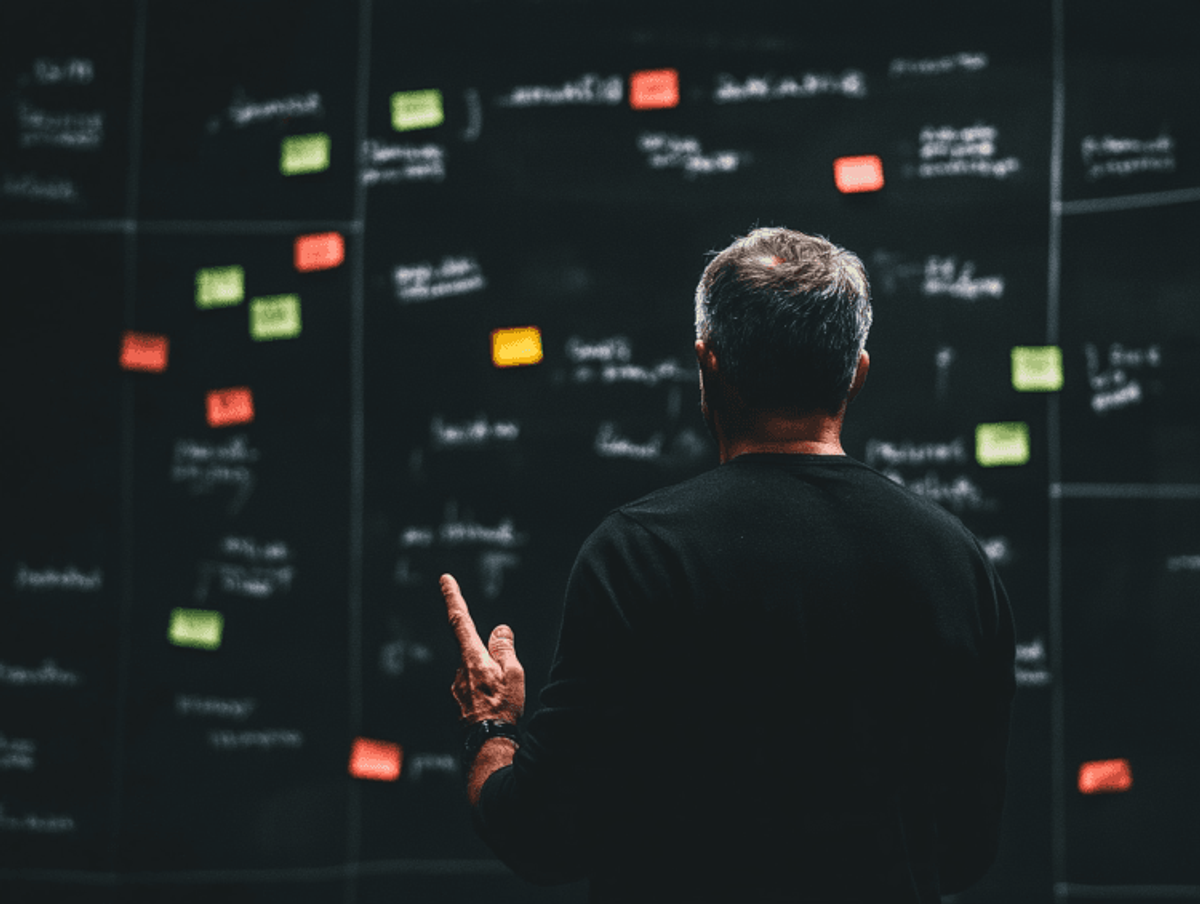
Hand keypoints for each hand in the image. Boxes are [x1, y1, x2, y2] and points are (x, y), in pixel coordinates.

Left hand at [442, 573, 524, 723]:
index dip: (453, 598)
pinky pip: (474, 686)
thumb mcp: (512, 673)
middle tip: (506, 678)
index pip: (460, 620)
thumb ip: (504, 648)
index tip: (445, 580)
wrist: (488, 743)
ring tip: (505, 697)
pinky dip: (486, 690)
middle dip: (490, 656)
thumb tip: (500, 630)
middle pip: (474, 649)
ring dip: (490, 677)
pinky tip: (496, 705)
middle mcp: (459, 670)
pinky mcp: (460, 701)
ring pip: (476, 670)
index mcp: (472, 658)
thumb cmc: (502, 708)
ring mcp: (457, 687)